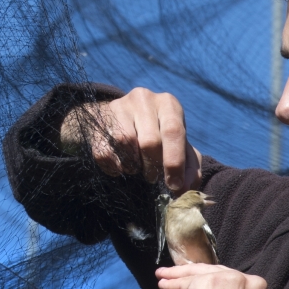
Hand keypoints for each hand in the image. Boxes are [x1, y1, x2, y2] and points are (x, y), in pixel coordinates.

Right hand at [58, 87, 200, 190]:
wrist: (121, 120)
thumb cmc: (158, 136)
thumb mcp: (180, 147)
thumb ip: (189, 167)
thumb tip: (184, 189)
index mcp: (168, 103)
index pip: (173, 131)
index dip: (174, 162)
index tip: (174, 185)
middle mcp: (143, 99)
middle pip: (149, 141)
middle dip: (153, 167)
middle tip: (153, 178)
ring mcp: (119, 107)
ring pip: (125, 143)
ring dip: (133, 165)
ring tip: (137, 168)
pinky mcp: (99, 120)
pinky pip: (105, 151)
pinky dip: (115, 167)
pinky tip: (121, 166)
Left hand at [155, 263, 273, 288]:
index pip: (232, 282)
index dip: (214, 281)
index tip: (200, 283)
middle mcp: (247, 281)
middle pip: (216, 272)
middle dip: (194, 273)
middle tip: (175, 274)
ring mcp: (227, 279)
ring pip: (199, 274)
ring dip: (178, 275)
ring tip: (163, 277)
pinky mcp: (206, 282)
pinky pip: (186, 282)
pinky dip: (172, 283)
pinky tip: (163, 285)